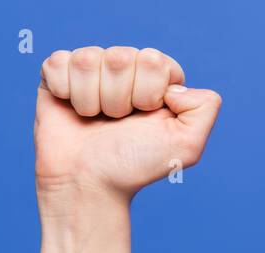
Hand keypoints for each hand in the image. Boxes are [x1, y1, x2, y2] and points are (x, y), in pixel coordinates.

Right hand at [35, 46, 221, 201]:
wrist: (88, 183)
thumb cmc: (135, 165)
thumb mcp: (187, 146)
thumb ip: (205, 108)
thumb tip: (175, 84)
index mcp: (158, 80)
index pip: (154, 60)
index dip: (147, 93)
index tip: (144, 118)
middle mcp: (127, 69)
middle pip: (120, 56)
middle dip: (118, 98)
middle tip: (117, 123)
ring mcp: (93, 69)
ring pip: (89, 59)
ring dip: (92, 99)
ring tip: (96, 121)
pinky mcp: (59, 73)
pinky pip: (59, 62)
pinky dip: (65, 92)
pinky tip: (72, 111)